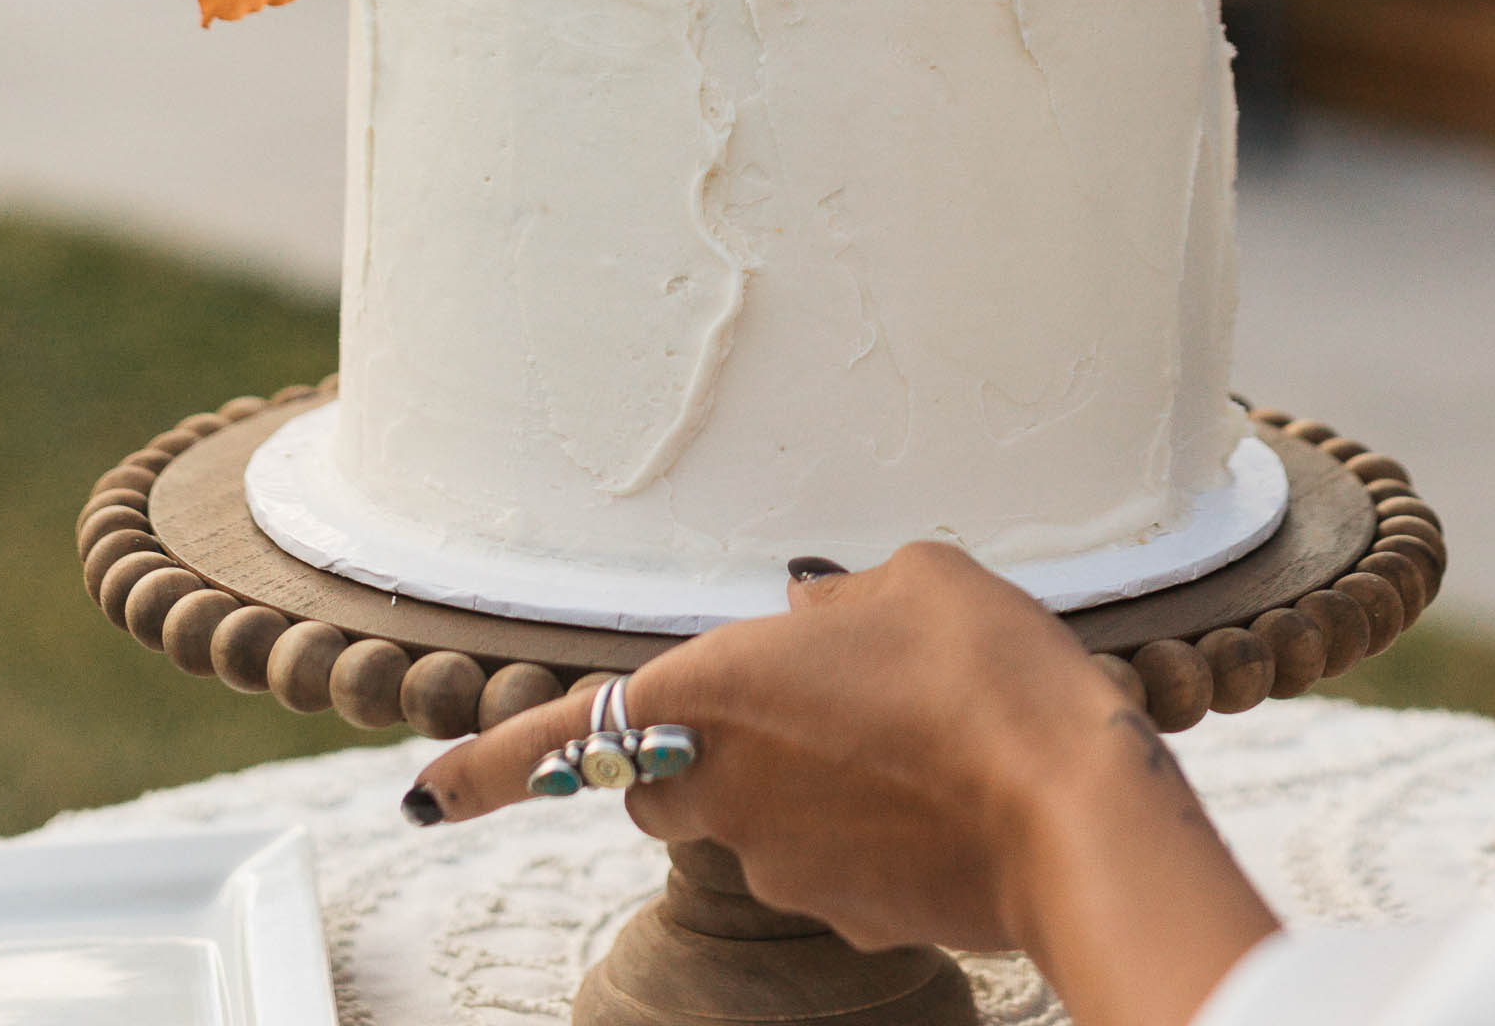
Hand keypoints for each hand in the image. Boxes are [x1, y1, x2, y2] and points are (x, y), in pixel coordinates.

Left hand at [402, 544, 1274, 1025]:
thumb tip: (810, 623)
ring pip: (755, 821)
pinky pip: (832, 858)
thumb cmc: (984, 673)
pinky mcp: (854, 912)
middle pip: (663, 785)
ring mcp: (788, 865)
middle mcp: (728, 790)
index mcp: (714, 694)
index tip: (421, 795)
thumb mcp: (912, 583)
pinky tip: (941, 781)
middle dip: (691, 754)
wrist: (1073, 814)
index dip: (485, 765)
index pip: (565, 736)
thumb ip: (838, 605)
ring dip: (797, 783)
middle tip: (783, 702)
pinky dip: (864, 824)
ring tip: (904, 729)